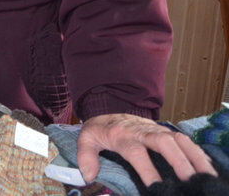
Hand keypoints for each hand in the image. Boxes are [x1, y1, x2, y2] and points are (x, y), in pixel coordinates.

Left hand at [77, 113, 216, 185]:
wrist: (110, 106)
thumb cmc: (102, 128)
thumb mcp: (87, 138)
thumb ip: (86, 155)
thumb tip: (88, 175)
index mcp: (123, 136)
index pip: (136, 152)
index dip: (147, 169)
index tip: (155, 186)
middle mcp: (143, 131)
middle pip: (164, 143)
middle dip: (178, 161)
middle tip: (190, 180)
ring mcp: (157, 130)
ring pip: (178, 139)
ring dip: (194, 156)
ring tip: (207, 174)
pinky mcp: (166, 132)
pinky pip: (185, 140)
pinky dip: (197, 152)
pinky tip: (207, 166)